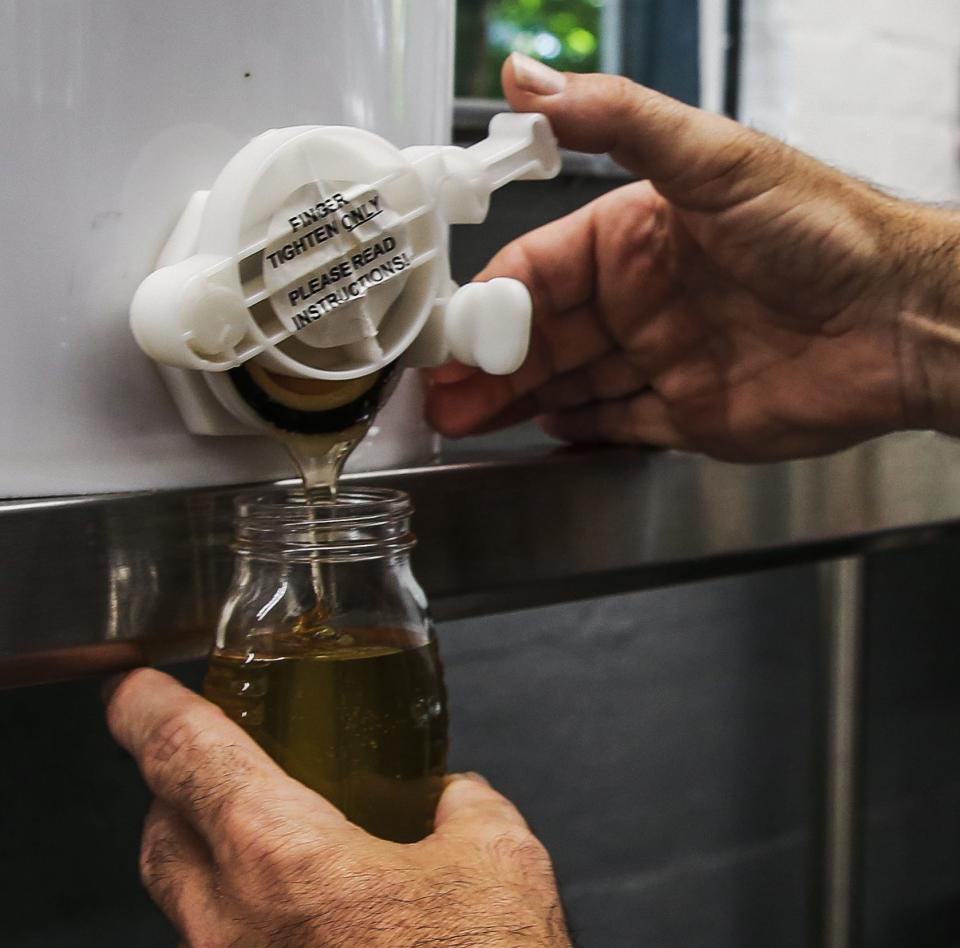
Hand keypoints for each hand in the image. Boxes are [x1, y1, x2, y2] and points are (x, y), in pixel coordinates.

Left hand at [106, 669, 600, 947]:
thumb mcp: (504, 862)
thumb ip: (460, 805)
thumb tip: (451, 800)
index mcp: (283, 858)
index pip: (181, 753)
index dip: (148, 711)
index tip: (133, 698)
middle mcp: (226, 939)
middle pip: (160, 842)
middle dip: (184, 813)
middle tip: (234, 813)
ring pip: (188, 943)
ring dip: (227, 923)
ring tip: (313, 944)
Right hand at [428, 55, 959, 460]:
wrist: (902, 321)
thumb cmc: (823, 230)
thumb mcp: (711, 159)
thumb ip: (615, 120)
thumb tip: (524, 79)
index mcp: (637, 233)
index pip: (538, 268)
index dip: (488, 303)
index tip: (448, 335)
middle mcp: (645, 296)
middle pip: (542, 334)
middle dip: (488, 364)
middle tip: (438, 397)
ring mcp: (665, 357)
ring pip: (568, 382)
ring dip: (514, 400)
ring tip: (462, 421)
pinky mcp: (691, 414)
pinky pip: (617, 424)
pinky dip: (577, 429)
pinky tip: (538, 431)